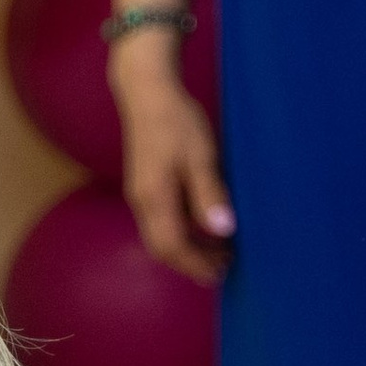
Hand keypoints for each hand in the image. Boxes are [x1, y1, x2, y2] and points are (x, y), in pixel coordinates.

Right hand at [113, 64, 232, 284]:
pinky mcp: (145, 187)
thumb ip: (209, 194)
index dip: (196, 264)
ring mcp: (140, 195)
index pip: (173, 246)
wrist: (147, 92)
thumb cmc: (176, 120)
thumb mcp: (200, 155)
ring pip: (160, 236)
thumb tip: (223, 230)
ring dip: (188, 248)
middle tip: (225, 267)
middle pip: (162, 247)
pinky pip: (160, 222)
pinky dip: (182, 232)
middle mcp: (142, 202)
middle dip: (191, 262)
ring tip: (220, 250)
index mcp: (154, 198)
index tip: (221, 273)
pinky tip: (202, 225)